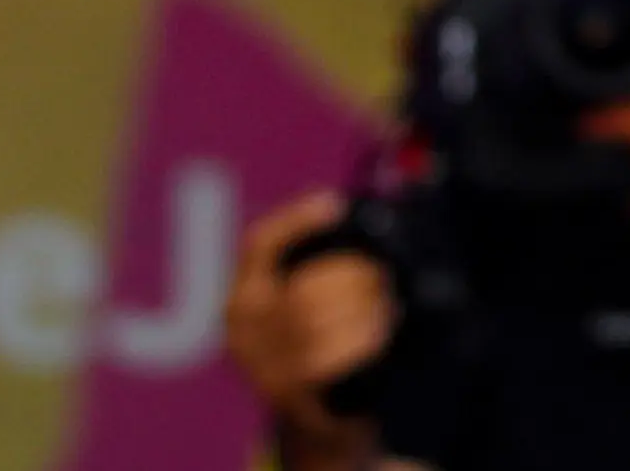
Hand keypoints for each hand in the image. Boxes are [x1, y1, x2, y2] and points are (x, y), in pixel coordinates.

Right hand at [222, 191, 391, 469]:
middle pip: (304, 287)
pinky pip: (331, 360)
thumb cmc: (318, 351)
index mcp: (243, 301)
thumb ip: (317, 268)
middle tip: (383, 280)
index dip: (296, 220)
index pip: (258, 245)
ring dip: (365, 311)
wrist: (318, 425)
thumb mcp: (301, 310)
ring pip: (319, 323)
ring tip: (386, 308)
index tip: (334, 204)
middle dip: (354, 277)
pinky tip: (379, 335)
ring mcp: (264, 368)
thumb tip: (365, 218)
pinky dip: (363, 342)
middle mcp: (244, 334)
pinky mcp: (292, 398)